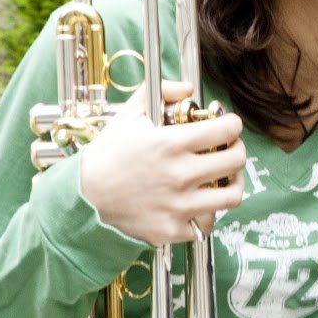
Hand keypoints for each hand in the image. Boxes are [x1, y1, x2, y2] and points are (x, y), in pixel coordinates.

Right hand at [78, 81, 246, 244]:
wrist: (81, 198)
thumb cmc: (106, 157)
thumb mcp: (127, 116)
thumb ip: (158, 93)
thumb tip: (187, 88)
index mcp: (171, 144)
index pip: (227, 130)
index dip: (232, 124)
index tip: (228, 126)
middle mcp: (180, 175)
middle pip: (237, 160)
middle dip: (236, 150)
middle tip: (228, 150)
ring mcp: (178, 205)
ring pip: (233, 195)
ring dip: (233, 184)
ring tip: (224, 179)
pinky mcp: (173, 229)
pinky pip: (208, 223)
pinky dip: (207, 214)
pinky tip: (198, 204)